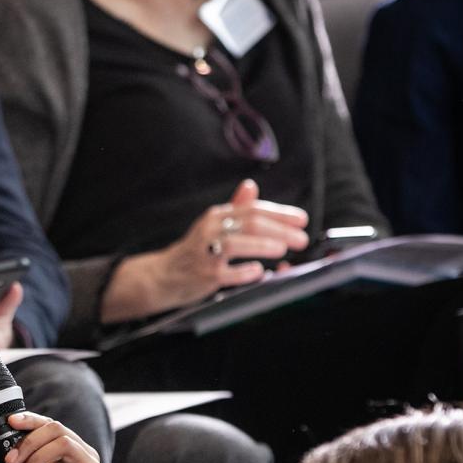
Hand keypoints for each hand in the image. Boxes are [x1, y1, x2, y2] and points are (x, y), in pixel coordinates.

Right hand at [108, 180, 308, 320]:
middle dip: (280, 230)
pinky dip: (245, 271)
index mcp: (216, 216)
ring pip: (237, 244)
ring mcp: (206, 253)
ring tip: (283, 249)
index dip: (280, 213)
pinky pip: (228, 272)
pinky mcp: (204, 275)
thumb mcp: (212, 225)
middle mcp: (210, 231)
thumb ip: (234, 208)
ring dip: (263, 245)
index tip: (301, 219)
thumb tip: (251, 186)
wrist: (161, 276)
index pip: (253, 208)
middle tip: (300, 238)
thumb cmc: (193, 251)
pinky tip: (259, 271)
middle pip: (249, 223)